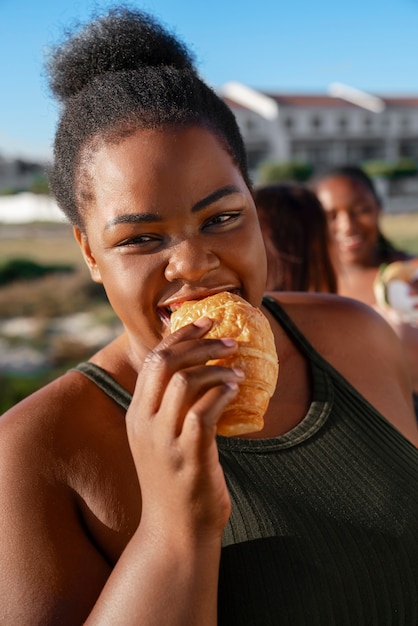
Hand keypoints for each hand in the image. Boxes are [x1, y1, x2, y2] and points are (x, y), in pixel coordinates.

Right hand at [126, 317, 242, 541]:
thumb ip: (170, 408)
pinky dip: (222, 393)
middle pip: (165, 362)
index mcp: (137, 414)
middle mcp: (144, 422)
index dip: (180, 337)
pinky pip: (205, 411)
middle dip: (199, 343)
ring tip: (237, 370)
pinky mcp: (188, 455)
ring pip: (185, 380)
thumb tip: (198, 373)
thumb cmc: (174, 482)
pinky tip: (236, 390)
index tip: (205, 323)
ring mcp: (164, 439)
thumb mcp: (160, 440)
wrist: (175, 531)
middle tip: (227, 340)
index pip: (153, 360)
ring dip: (216, 368)